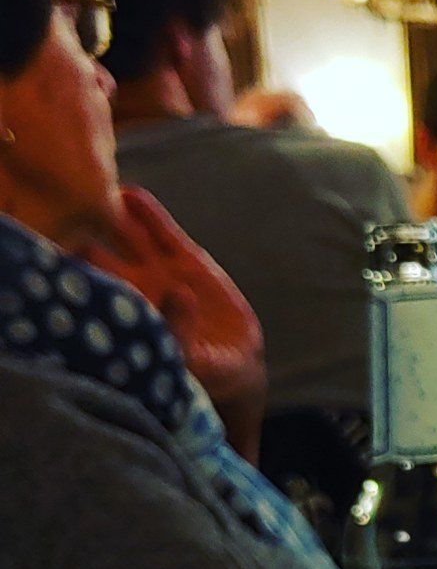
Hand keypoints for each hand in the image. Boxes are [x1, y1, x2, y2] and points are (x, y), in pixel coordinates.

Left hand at [95, 188, 265, 434]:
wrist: (235, 360)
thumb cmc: (209, 373)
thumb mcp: (196, 361)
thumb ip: (181, 328)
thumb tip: (179, 292)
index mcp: (124, 315)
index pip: (91, 290)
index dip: (77, 271)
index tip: (70, 257)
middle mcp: (132, 287)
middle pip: (97, 253)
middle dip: (86, 234)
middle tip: (73, 216)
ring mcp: (156, 270)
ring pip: (125, 234)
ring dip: (113, 215)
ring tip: (104, 198)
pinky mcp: (185, 257)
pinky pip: (161, 230)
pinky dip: (146, 212)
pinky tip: (131, 195)